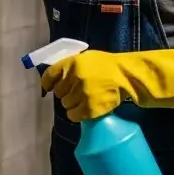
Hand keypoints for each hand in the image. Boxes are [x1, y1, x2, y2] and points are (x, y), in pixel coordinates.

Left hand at [40, 48, 173, 121]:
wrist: (126, 76)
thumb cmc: (106, 66)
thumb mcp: (85, 58)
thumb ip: (69, 66)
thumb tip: (53, 78)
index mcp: (71, 63)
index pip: (48, 76)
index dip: (47, 84)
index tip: (48, 88)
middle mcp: (74, 78)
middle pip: (58, 93)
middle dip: (65, 93)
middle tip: (77, 91)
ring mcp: (82, 94)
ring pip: (65, 105)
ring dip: (72, 104)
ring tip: (85, 99)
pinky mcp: (89, 108)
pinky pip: (73, 116)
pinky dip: (77, 114)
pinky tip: (85, 109)